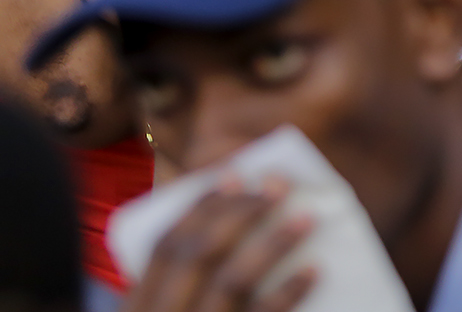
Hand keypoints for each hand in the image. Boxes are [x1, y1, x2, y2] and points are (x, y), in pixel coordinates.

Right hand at [120, 178, 314, 311]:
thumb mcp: (170, 311)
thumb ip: (182, 283)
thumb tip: (230, 216)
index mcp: (137, 311)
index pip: (164, 247)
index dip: (199, 207)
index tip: (234, 174)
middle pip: (198, 256)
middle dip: (239, 213)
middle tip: (279, 185)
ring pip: (231, 283)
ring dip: (272, 243)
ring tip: (308, 217)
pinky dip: (287, 293)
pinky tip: (313, 270)